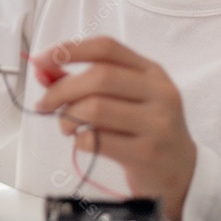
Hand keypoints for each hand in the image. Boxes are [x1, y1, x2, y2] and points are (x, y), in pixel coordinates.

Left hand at [33, 36, 195, 220]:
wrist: (180, 172)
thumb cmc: (142, 129)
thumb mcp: (123, 97)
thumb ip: (84, 81)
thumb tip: (42, 69)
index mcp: (151, 72)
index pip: (107, 48)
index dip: (69, 50)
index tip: (40, 60)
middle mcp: (159, 93)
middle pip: (99, 77)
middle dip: (61, 90)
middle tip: (45, 104)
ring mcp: (157, 124)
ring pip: (95, 108)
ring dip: (68, 117)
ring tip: (66, 126)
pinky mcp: (147, 154)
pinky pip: (97, 141)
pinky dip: (79, 140)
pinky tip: (84, 142)